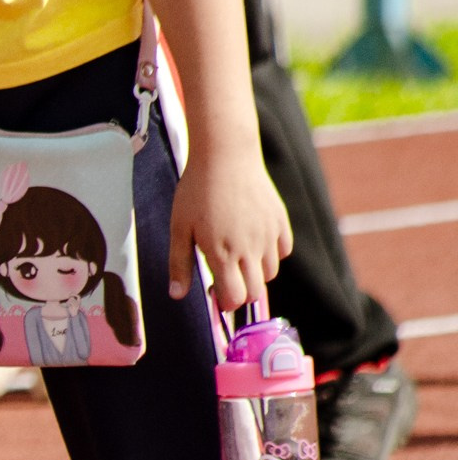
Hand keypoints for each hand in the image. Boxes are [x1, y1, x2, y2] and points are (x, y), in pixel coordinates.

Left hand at [169, 146, 292, 312]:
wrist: (226, 156)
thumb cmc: (196, 191)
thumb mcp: (179, 228)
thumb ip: (179, 264)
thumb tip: (176, 296)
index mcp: (223, 254)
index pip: (235, 298)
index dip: (225, 303)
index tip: (214, 293)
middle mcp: (250, 249)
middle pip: (255, 292)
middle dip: (239, 292)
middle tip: (223, 276)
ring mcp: (269, 235)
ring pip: (270, 273)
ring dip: (254, 274)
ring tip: (236, 256)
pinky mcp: (280, 221)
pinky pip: (282, 251)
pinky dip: (270, 254)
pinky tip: (252, 241)